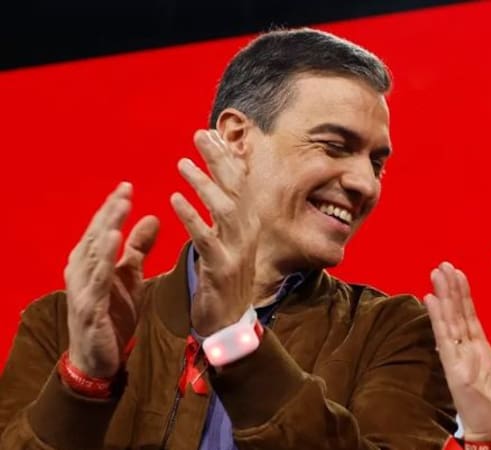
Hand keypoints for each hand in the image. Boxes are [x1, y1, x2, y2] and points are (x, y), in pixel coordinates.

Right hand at [65, 182, 158, 377]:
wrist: (99, 359)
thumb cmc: (112, 315)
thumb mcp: (130, 277)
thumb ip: (138, 248)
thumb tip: (152, 217)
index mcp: (91, 262)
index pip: (102, 228)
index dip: (113, 208)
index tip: (128, 186)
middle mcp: (81, 271)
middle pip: (95, 236)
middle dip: (109, 213)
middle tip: (124, 191)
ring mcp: (82, 290)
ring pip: (92, 256)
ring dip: (104, 232)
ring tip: (118, 211)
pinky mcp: (88, 308)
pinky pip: (95, 282)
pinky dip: (103, 263)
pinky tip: (112, 248)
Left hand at [171, 130, 260, 335]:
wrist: (229, 325)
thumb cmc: (223, 283)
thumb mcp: (227, 244)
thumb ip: (222, 216)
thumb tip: (217, 188)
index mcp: (246, 225)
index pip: (240, 183)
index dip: (226, 157)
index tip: (210, 133)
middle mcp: (246, 233)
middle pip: (235, 188)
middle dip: (218, 159)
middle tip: (199, 135)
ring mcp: (236, 251)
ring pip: (224, 209)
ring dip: (203, 184)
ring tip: (182, 163)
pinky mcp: (222, 269)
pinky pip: (206, 238)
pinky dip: (191, 216)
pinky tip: (174, 199)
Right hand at [424, 262, 490, 444]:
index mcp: (481, 354)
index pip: (470, 319)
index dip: (464, 297)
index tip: (458, 276)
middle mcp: (466, 352)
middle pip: (457, 315)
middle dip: (451, 290)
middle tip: (443, 265)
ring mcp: (458, 359)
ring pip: (449, 321)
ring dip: (443, 297)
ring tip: (437, 273)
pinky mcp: (454, 368)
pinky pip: (445, 339)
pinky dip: (438, 318)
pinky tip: (432, 300)